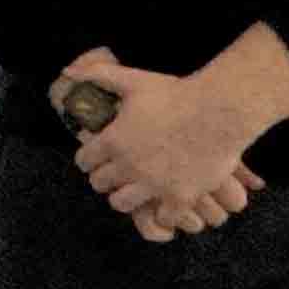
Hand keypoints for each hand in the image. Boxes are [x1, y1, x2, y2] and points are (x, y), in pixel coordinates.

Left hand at [58, 49, 273, 244]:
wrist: (219, 112)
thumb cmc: (176, 94)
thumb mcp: (134, 80)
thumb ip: (99, 74)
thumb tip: (69, 70)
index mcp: (114, 140)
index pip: (84, 161)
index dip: (88, 158)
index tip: (96, 157)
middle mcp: (128, 166)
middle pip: (99, 184)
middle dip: (104, 178)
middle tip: (116, 173)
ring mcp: (153, 185)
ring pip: (122, 204)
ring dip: (126, 197)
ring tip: (136, 189)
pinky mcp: (178, 198)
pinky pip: (160, 218)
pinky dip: (161, 213)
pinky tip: (165, 201)